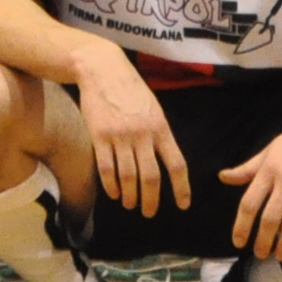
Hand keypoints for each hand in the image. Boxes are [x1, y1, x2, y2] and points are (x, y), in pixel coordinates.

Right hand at [73, 48, 187, 220]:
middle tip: (149, 213)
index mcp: (161, 127)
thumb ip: (159, 134)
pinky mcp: (99, 135)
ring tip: (130, 205)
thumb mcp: (153, 108)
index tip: (183, 205)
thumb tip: (165, 161)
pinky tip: (114, 193)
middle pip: (151, 176)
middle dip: (151, 200)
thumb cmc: (130, 89)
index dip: (181, 188)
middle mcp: (143, 134)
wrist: (102, 69)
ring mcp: (120, 135)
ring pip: (128, 176)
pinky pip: (106, 168)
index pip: (176, 164)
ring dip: (130, 196)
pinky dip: (111, 185)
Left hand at [222, 99, 281, 261]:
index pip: (249, 202)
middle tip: (260, 255)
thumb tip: (223, 177)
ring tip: (279, 257)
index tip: (238, 242)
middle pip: (270, 216)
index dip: (241, 225)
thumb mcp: (269, 150)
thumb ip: (248, 168)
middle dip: (263, 240)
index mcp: (268, 169)